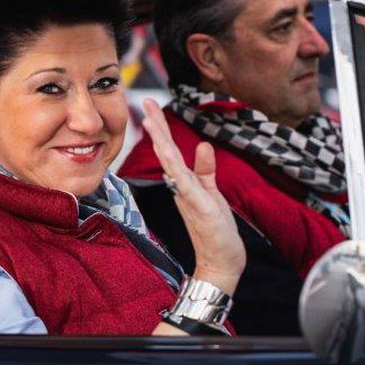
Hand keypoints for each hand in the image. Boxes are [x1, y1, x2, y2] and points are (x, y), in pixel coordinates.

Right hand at [141, 98, 244, 294]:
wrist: (220, 263)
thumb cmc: (216, 231)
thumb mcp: (212, 193)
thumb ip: (206, 170)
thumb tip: (202, 144)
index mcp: (184, 182)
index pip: (170, 150)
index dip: (161, 128)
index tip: (150, 107)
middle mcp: (181, 187)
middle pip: (166, 151)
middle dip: (156, 125)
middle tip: (144, 101)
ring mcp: (187, 196)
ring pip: (171, 163)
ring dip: (161, 141)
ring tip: (151, 119)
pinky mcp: (198, 207)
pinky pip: (185, 184)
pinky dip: (177, 169)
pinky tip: (169, 155)